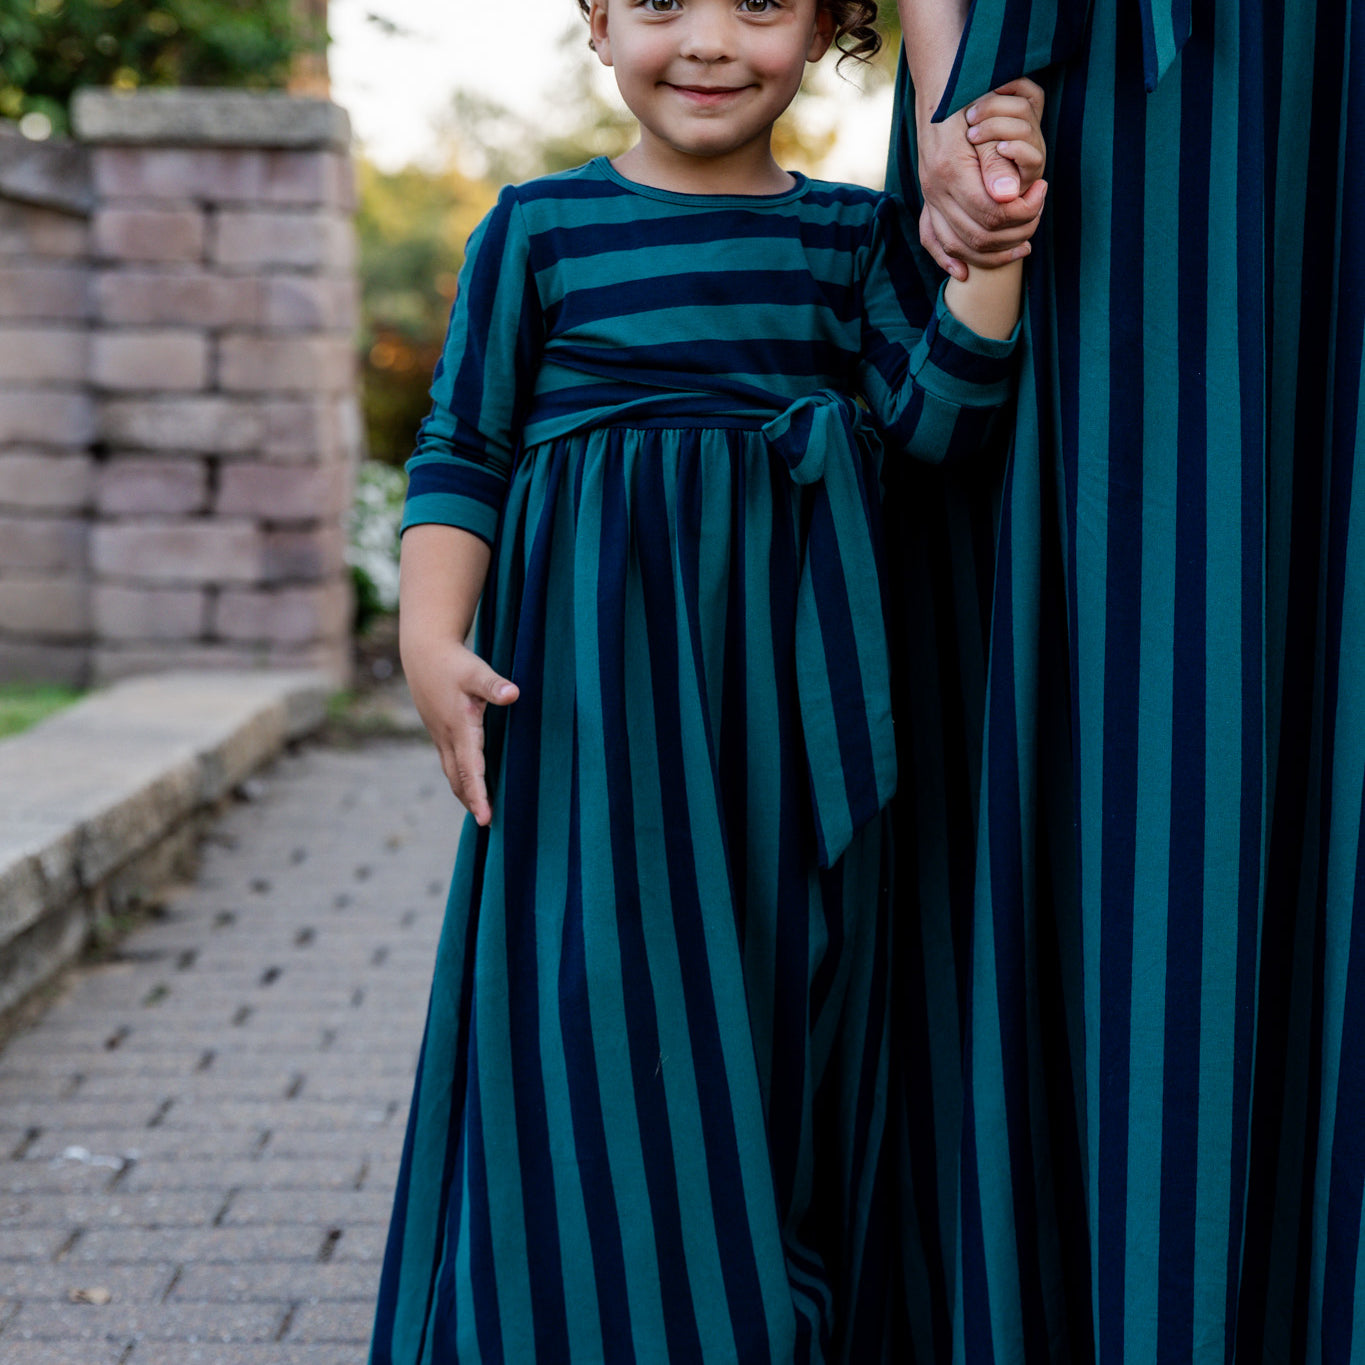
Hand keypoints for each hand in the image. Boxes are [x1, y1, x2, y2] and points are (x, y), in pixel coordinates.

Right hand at [404, 635, 517, 825]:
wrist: (423, 653)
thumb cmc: (453, 662)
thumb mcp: (476, 671)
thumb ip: (494, 685)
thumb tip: (514, 694)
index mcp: (460, 728)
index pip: (470, 770)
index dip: (478, 795)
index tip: (485, 818)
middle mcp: (448, 737)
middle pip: (458, 779)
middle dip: (472, 801)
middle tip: (487, 823)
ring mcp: (441, 736)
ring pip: (452, 772)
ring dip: (464, 792)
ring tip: (480, 811)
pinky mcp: (440, 731)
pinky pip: (450, 762)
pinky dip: (460, 777)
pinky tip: (470, 781)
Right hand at [917, 78, 1047, 278]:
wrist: (940, 83)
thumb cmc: (968, 95)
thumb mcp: (987, 119)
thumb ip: (996, 161)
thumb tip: (1009, 197)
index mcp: (951, 172)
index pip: (992, 213)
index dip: (1023, 211)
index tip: (1043, 190)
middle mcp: (935, 190)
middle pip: (978, 235)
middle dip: (1016, 231)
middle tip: (1039, 211)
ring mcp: (930, 197)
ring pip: (960, 246)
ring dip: (994, 253)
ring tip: (1024, 242)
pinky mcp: (928, 200)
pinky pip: (932, 240)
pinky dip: (948, 260)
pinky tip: (963, 273)